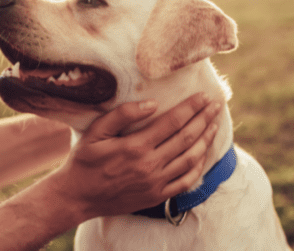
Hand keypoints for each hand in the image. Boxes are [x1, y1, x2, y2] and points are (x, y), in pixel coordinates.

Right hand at [48, 92, 220, 220]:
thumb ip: (122, 115)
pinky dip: (199, 166)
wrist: (78, 196)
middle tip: (216, 105)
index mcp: (135, 146)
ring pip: (191, 159)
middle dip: (204, 119)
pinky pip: (186, 181)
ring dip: (206, 140)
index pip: (172, 122)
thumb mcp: (95, 132)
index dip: (191, 107)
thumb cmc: (84, 161)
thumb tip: (152, 104)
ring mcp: (156, 183)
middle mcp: (149, 165)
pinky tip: (203, 154)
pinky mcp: (157, 196)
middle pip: (187, 138)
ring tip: (214, 125)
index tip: (204, 96)